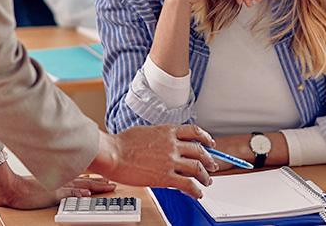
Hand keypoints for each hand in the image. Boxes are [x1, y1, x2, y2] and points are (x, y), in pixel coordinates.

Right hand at [0, 162, 115, 209]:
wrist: (12, 188)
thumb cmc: (23, 186)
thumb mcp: (42, 182)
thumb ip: (54, 182)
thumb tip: (63, 184)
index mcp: (59, 178)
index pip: (80, 177)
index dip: (94, 178)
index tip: (104, 179)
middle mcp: (60, 180)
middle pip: (85, 180)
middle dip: (100, 182)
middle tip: (113, 184)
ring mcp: (57, 187)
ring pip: (80, 185)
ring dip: (95, 186)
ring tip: (108, 187)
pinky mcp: (52, 194)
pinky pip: (67, 193)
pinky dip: (77, 192)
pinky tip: (86, 193)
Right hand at [89, 124, 214, 198]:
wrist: (112, 153)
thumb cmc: (121, 144)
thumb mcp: (145, 132)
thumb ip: (159, 137)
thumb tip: (163, 143)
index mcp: (167, 131)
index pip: (194, 132)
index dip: (206, 138)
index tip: (210, 143)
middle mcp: (172, 144)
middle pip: (199, 151)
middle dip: (209, 160)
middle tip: (213, 165)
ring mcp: (170, 160)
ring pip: (197, 168)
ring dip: (205, 176)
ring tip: (207, 182)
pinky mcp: (166, 177)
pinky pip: (188, 184)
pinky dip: (196, 190)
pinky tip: (198, 194)